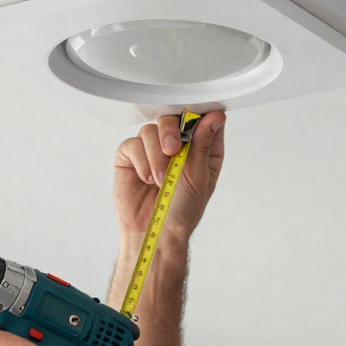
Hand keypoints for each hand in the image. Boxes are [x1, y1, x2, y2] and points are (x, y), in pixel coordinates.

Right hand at [113, 111, 225, 246]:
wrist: (155, 232)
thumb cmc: (181, 211)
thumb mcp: (199, 177)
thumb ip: (203, 145)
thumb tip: (214, 117)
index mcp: (200, 148)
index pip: (200, 118)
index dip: (197, 114)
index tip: (195, 121)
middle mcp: (176, 145)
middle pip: (171, 117)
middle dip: (171, 131)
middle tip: (172, 151)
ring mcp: (152, 149)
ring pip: (149, 130)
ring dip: (155, 155)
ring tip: (160, 180)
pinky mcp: (131, 157)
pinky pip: (132, 144)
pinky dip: (141, 162)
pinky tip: (147, 179)